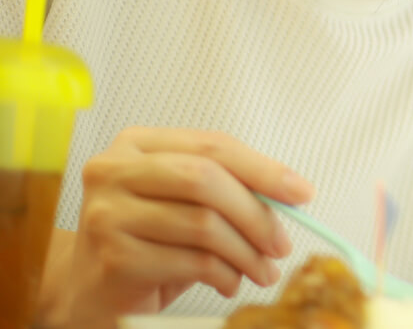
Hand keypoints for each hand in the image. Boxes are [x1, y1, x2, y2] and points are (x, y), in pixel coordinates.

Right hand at [45, 127, 314, 327]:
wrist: (90, 289)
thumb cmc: (147, 239)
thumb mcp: (186, 202)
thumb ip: (227, 187)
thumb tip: (290, 194)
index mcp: (137, 144)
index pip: (213, 145)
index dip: (264, 169)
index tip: (301, 192)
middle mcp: (114, 170)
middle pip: (206, 179)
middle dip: (256, 213)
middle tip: (281, 243)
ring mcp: (108, 212)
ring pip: (203, 224)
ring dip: (246, 252)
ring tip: (263, 270)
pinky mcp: (113, 255)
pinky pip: (190, 262)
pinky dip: (224, 274)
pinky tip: (231, 282)